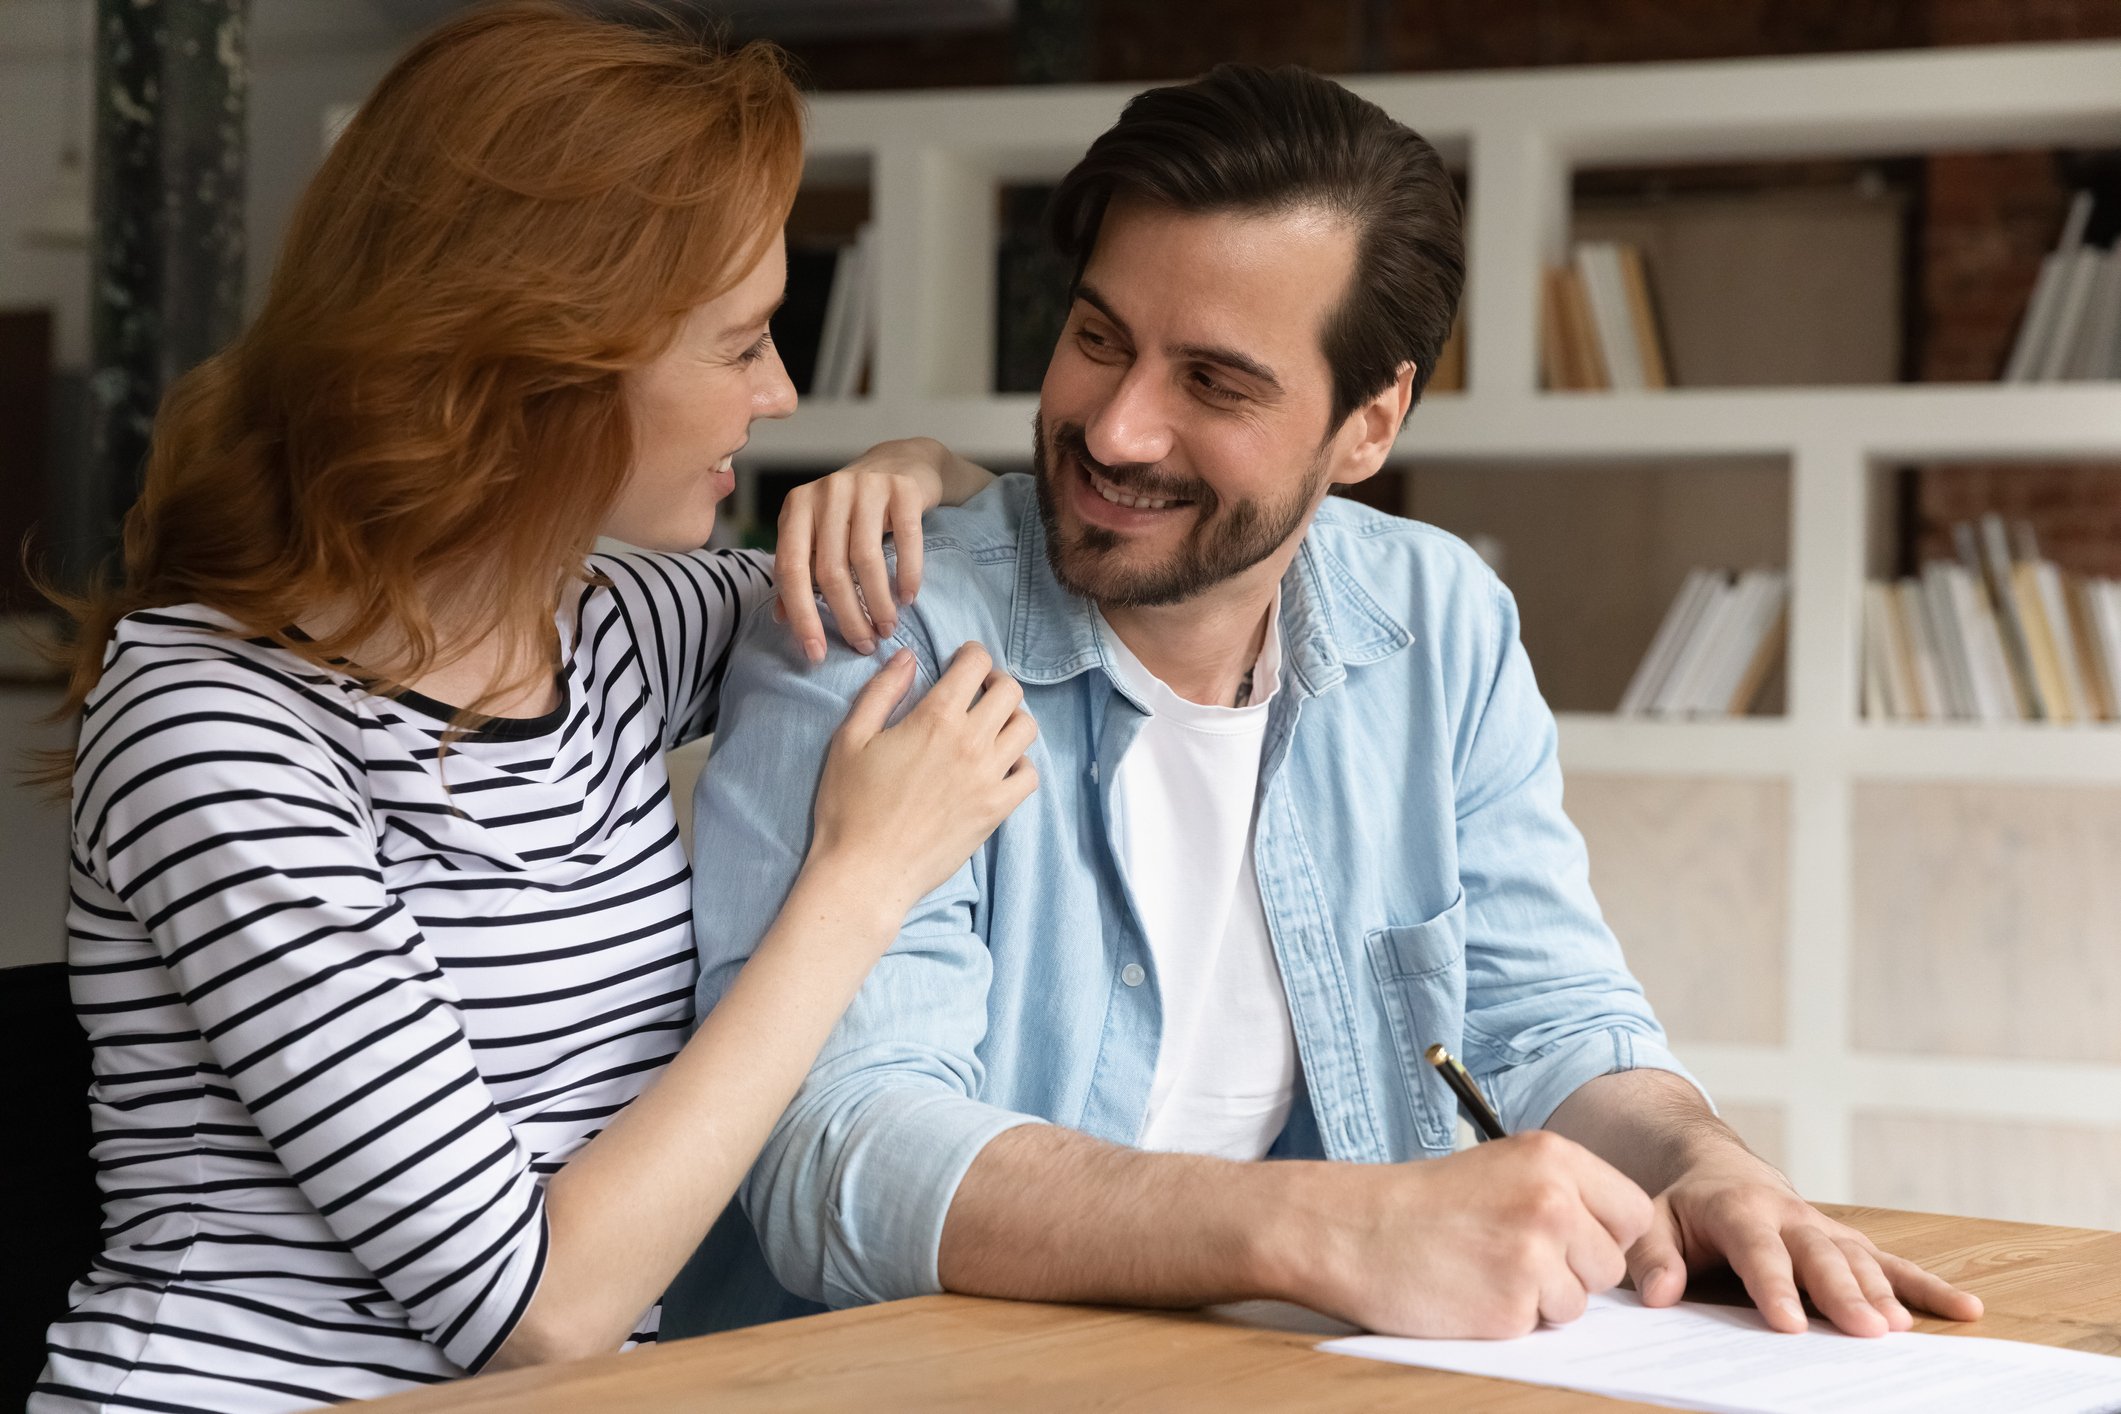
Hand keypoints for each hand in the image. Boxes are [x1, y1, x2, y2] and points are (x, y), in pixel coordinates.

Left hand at [774, 438, 982, 663]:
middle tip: (865, 645)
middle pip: (830, 570)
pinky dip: (907, 575)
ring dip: (878, 603)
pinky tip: (908, 597)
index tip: (816, 653)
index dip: (801, 616)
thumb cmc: (854, 510)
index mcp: (797, 506)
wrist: (901, 463)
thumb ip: (801, 571)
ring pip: (866, 560)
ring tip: (887, 628)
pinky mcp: (902, 489)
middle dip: (848, 617)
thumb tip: (780, 618)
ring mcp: (865, 486)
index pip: (791, 569)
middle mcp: (826, 492)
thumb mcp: (820, 535)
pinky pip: (906, 540)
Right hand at [808, 643, 1037, 920]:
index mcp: (935, 718)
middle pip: (1010, 691)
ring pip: (1026, 728)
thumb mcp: (850, 738)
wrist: (866, 871)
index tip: (962, 662)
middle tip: (976, 693)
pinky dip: (1019, 764)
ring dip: (1011, 719)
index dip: (971, 655)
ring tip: (989, 728)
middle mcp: (971, 743)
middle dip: (995, 682)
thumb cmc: (850, 806)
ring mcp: (989, 778)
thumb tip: (908, 658)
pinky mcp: (996, 810)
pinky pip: (1029, 775)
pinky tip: (997, 767)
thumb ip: (882, 692)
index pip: (976, 664)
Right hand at [1285, 1131, 1653, 1337]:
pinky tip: (1469, 1290)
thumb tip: (1617, 1241)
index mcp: (1554, 1157)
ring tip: (1485, 1270)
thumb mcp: (1500, 1167)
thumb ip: (1563, 1192)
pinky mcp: (1511, 1305)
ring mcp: (1533, 1255)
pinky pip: (1539, 1326)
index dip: (1605, 1234)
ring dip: (1541, 1298)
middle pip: (1611, 1264)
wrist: (1351, 1229)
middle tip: (1512, 1255)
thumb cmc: (1421, 1203)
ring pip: (1580, 1302)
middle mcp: (1552, 1201)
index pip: (1633, 1213)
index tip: (1568, 1238)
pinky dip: (1508, 1318)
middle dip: (1573, 1271)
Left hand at [1628, 1149, 1984, 1335]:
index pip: (1759, 1250)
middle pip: (1821, 1256)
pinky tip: (1964, 1308)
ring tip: (1901, 1329)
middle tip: (1867, 1331)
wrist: (1718, 1168)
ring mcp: (1824, 1228)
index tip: (1790, 1324)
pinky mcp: (1848, 1241)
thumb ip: (1654, 1256)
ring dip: (1884, 1293)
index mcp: (1739, 1209)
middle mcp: (1790, 1216)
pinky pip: (1891, 1262)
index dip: (1774, 1286)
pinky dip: (1926, 1285)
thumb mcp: (1653, 1219)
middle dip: (1844, 1293)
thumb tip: (1660, 1295)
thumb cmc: (1685, 1205)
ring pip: (1860, 1259)